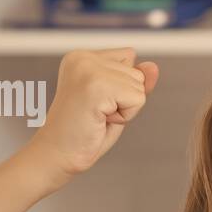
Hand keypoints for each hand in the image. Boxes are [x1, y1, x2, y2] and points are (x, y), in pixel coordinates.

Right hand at [27, 48, 159, 179]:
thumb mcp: (115, 101)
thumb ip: (135, 81)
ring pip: (139, 86)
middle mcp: (83, 57)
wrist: (57, 154)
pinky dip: (125, 117)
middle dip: (125, 100)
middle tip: (95, 113)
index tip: (96, 103)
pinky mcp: (96, 85)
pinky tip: (99, 120)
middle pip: (137, 73)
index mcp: (82, 56)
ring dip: (125, 109)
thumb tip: (153, 66)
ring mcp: (88, 69)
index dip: (122, 88)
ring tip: (97, 116)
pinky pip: (138, 99)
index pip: (130, 58)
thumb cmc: (84, 131)